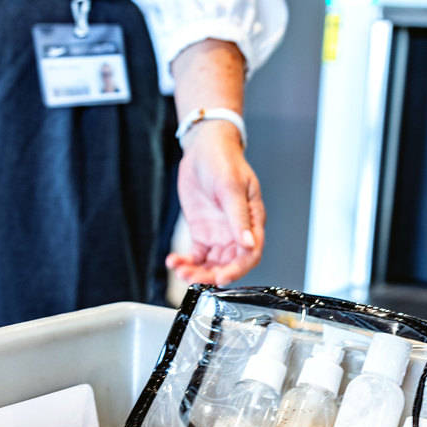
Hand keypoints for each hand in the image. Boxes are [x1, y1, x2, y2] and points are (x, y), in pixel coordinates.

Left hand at [168, 119, 264, 285]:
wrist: (203, 149)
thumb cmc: (224, 162)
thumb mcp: (231, 188)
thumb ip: (239, 218)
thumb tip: (248, 244)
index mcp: (252, 221)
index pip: (251, 254)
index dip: (238, 269)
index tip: (222, 277)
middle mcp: (237, 232)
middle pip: (229, 264)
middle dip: (211, 274)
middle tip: (192, 277)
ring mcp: (219, 234)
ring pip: (212, 263)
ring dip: (197, 272)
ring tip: (180, 270)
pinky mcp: (203, 233)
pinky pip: (197, 255)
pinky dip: (186, 261)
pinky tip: (174, 261)